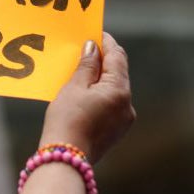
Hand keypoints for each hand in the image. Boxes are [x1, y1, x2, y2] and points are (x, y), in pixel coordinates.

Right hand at [39, 31, 134, 163]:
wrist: (66, 161)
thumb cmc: (67, 120)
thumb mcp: (74, 87)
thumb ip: (87, 65)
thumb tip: (93, 47)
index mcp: (119, 90)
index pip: (117, 56)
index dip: (106, 42)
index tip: (95, 33)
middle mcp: (128, 104)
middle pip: (118, 72)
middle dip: (103, 60)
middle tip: (86, 48)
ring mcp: (124, 119)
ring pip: (115, 89)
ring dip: (101, 77)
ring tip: (82, 70)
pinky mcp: (117, 131)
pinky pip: (111, 103)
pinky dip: (100, 93)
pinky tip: (85, 92)